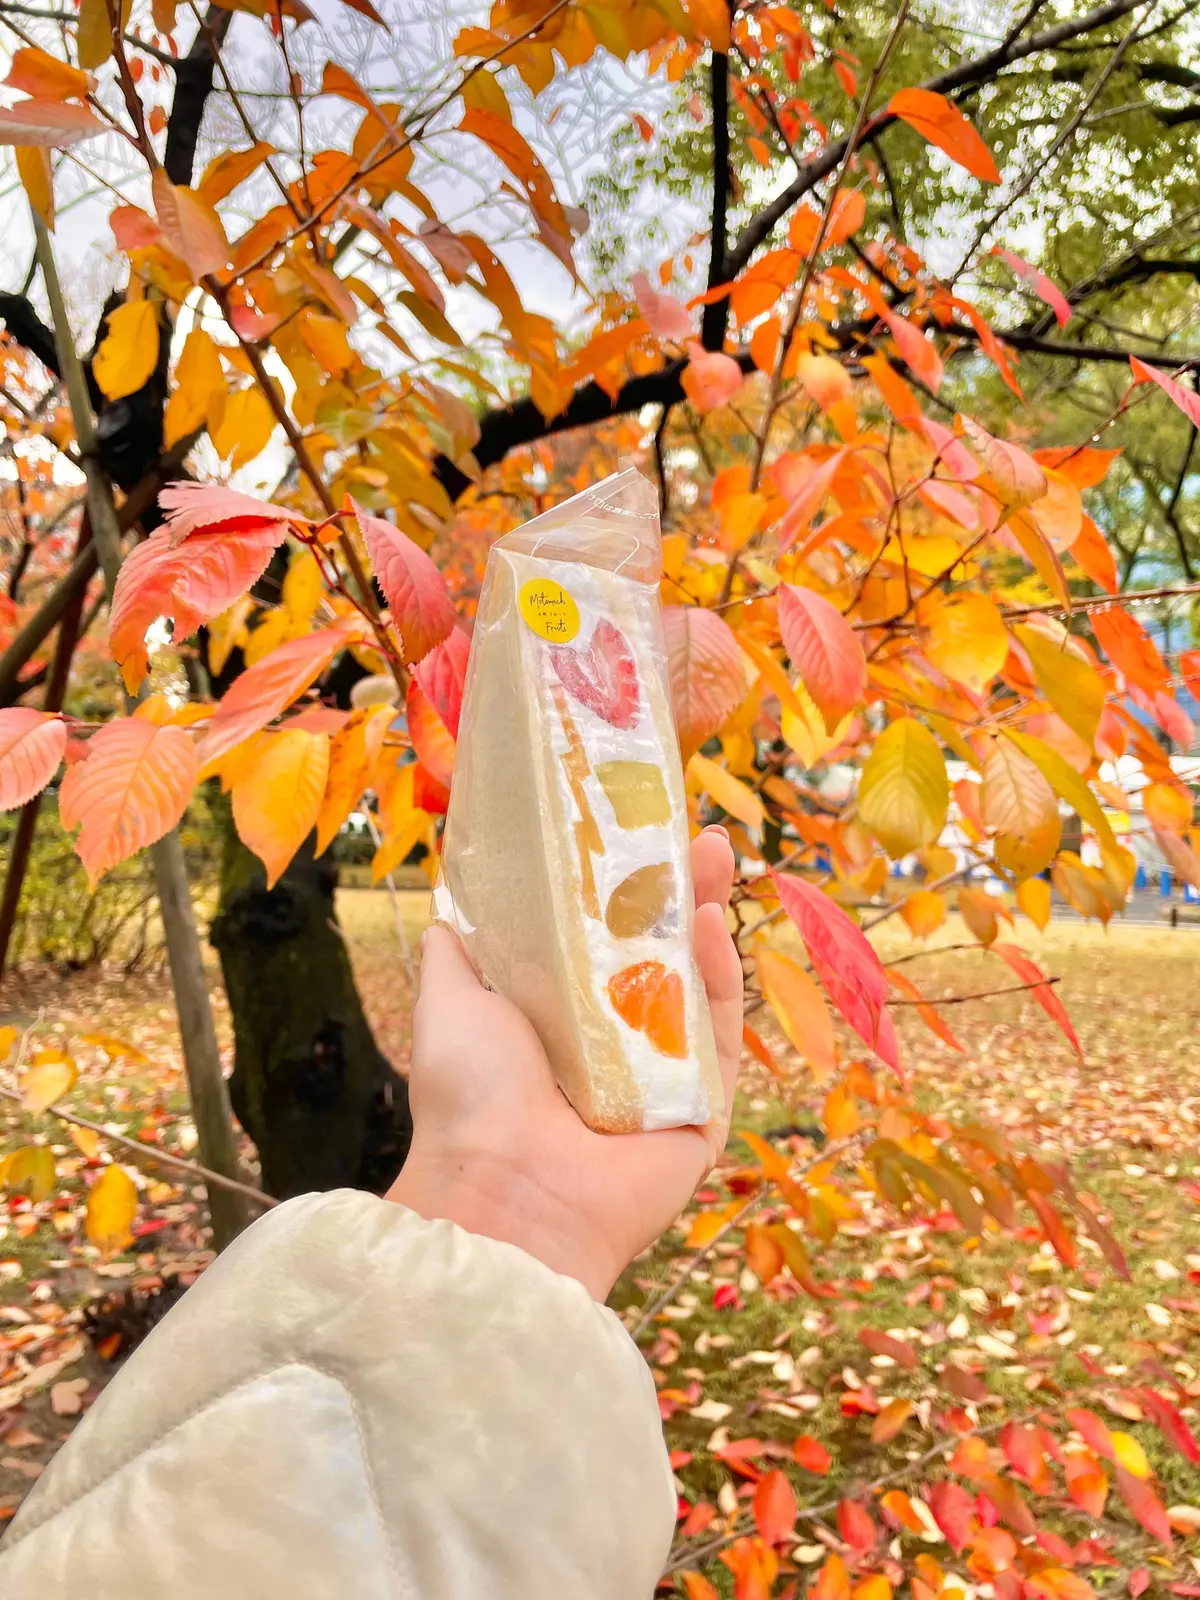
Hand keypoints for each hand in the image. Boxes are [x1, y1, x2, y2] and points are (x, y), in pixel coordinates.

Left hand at [386, 827, 743, 1299]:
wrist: (503, 1193)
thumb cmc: (467, 1098)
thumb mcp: (448, 1002)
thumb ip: (456, 954)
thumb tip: (447, 911)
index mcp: (557, 1022)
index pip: (602, 942)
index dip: (622, 889)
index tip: (633, 834)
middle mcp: (613, 1048)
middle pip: (660, 955)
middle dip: (676, 891)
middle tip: (691, 833)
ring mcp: (662, 1080)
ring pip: (698, 987)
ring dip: (707, 917)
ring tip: (712, 853)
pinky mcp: (703, 1113)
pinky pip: (717, 1040)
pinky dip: (719, 980)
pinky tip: (707, 923)